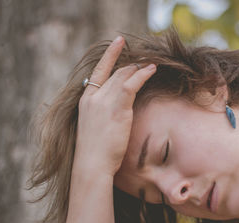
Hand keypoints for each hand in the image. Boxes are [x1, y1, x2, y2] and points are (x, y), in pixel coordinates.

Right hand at [73, 36, 155, 177]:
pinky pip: (131, 84)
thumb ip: (103, 114)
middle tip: (145, 62)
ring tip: (152, 64)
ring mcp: (104, 101)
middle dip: (131, 66)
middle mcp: (93, 97)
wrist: (91, 164)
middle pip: (115, 72)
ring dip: (139, 68)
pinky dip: (143, 75)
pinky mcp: (117, 107)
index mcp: (86, 100)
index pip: (98, 71)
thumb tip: (117, 111)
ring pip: (123, 75)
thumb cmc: (95, 152)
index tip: (118, 42)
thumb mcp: (95, 128)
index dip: (110, 55)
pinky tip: (152, 70)